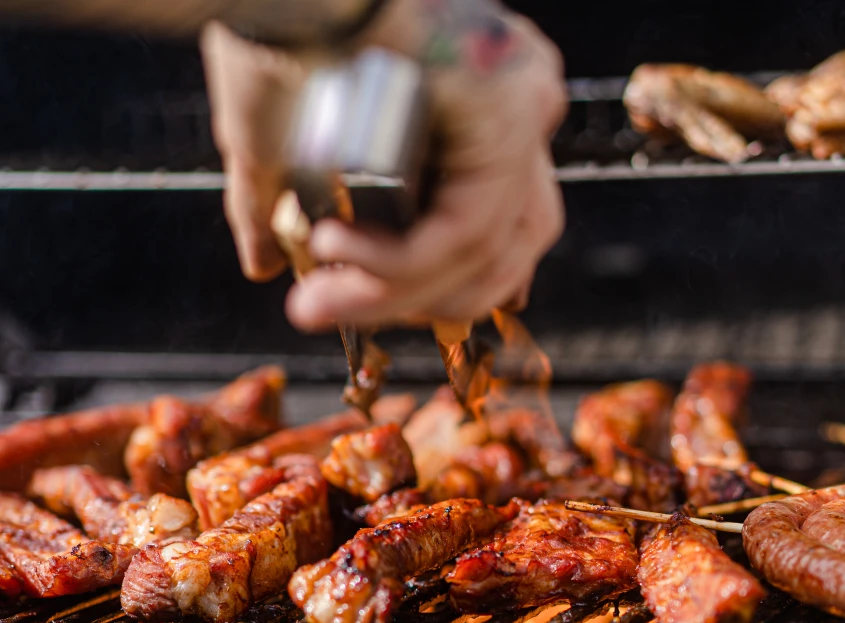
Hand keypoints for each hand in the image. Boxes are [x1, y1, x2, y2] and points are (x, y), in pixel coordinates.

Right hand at [200, 0, 566, 330]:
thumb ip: (279, 205)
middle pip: (507, 249)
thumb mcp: (276, 137)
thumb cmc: (275, 24)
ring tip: (322, 299)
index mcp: (479, 109)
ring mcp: (520, 107)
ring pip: (488, 250)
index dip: (434, 287)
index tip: (359, 304)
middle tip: (339, 310)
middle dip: (423, 300)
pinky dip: (399, 264)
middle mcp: (514, 106)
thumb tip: (262, 263)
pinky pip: (466, 228)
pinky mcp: (506, 114)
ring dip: (398, 294)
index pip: (491, 229)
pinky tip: (337, 256)